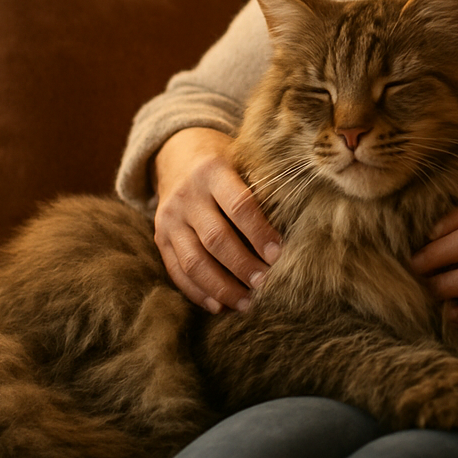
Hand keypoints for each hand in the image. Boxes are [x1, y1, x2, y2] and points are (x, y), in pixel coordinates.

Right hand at [152, 126, 282, 313]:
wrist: (176, 153)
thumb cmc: (223, 160)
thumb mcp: (241, 159)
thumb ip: (262, 185)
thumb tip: (298, 225)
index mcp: (213, 170)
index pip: (239, 206)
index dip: (260, 233)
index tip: (278, 255)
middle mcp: (188, 195)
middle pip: (216, 239)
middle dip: (243, 266)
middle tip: (266, 284)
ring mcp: (170, 218)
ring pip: (194, 261)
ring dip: (221, 287)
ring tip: (246, 303)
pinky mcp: (160, 237)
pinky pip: (176, 270)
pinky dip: (197, 291)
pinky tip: (219, 305)